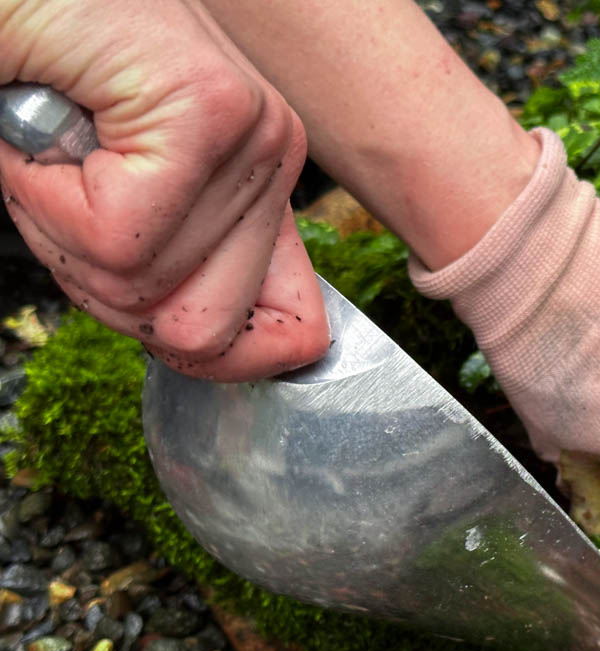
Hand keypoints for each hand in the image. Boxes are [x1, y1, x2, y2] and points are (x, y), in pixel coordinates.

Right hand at [0, 0, 327, 379]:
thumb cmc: (43, 73)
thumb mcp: (117, 195)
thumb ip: (178, 269)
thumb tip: (228, 350)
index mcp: (261, 184)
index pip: (288, 330)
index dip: (221, 357)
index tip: (157, 326)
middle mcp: (273, 156)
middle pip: (199, 329)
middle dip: (104, 287)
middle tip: (69, 203)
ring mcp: (248, 133)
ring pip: (143, 286)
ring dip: (60, 232)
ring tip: (55, 153)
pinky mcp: (202, 116)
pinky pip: (112, 238)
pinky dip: (40, 197)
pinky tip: (44, 134)